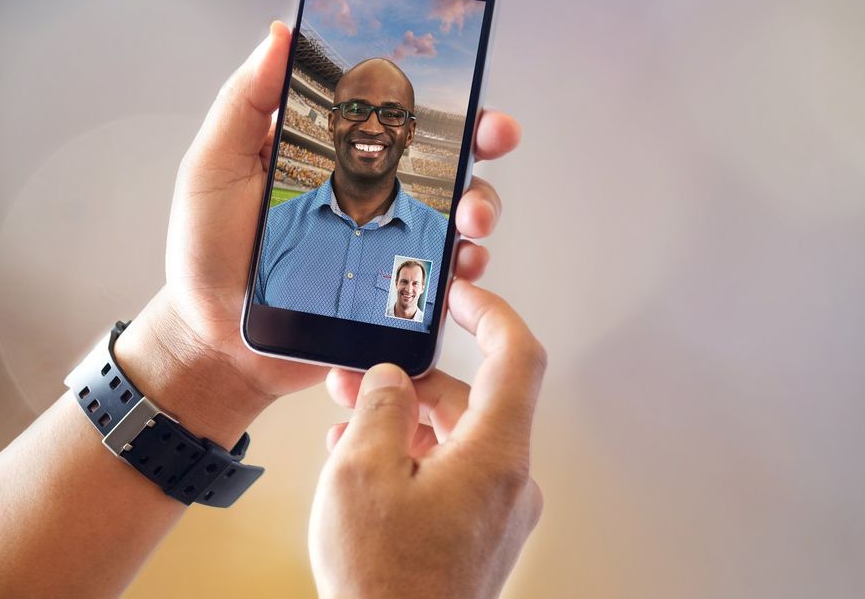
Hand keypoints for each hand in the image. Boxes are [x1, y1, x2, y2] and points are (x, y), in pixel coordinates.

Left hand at [118, 23, 520, 437]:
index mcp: (335, 152)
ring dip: (480, 204)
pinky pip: (447, 272)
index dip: (434, 92)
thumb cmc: (208, 253)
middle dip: (482, 139)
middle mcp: (372, 190)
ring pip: (458, 211)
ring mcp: (390, 240)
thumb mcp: (215, 165)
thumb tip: (280, 33)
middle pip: (444, 154)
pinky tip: (459, 265)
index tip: (462, 80)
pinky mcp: (397, 288)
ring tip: (470, 218)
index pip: (395, 110)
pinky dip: (465, 265)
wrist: (216, 342)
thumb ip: (245, 100)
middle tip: (494, 134)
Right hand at [310, 279, 546, 598]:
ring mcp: (497, 512)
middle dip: (413, 382)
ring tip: (348, 424)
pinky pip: (453, 476)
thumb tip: (393, 380)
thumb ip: (381, 409)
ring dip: (405, 423)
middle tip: (361, 375)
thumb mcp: (362, 474)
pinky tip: (366, 465)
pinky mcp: (479, 536)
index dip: (490, 313)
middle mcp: (510, 481)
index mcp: (496, 455)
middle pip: (472, 401)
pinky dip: (414, 459)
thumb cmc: (385, 587)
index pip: (516, 356)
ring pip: (457, 440)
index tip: (461, 294)